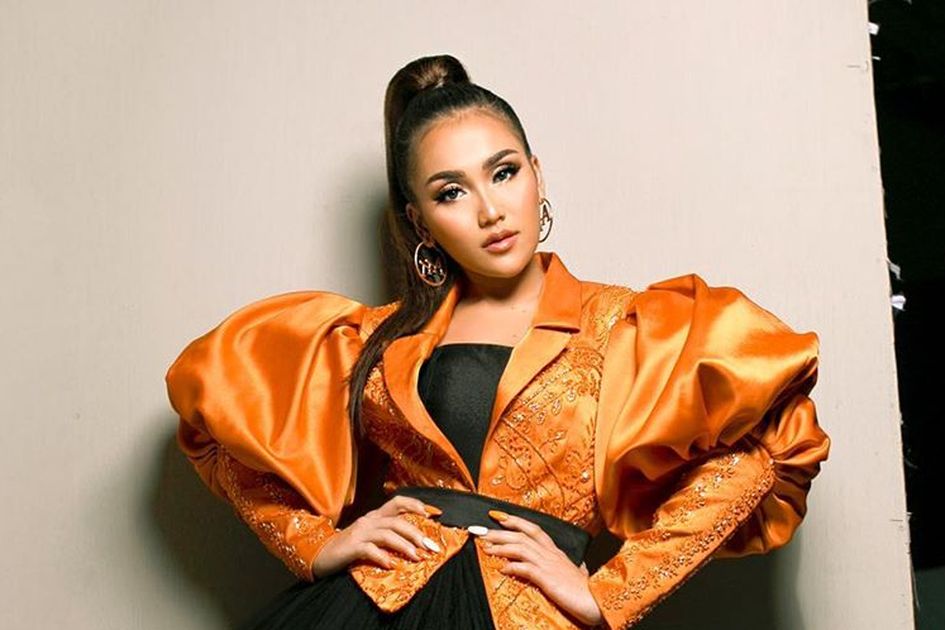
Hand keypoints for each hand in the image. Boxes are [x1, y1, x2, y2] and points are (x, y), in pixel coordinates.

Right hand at [311, 495, 440, 577]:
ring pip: (387, 533)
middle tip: (431, 547)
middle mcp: (368, 521)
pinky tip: (391, 564)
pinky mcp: (350, 547)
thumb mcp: (370, 538)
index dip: (415, 505)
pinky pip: (369, 549)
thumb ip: (388, 536)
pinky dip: (382, 556)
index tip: (433, 515)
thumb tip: (416, 544)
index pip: (397, 503)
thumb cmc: (348, 549)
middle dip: (417, 533)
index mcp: (374, 516)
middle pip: (397, 521)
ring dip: (404, 545)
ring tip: (417, 557)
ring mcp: (359, 533)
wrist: (320, 556)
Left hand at [480, 512, 602, 625]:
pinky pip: (525, 568)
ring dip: (501, 546)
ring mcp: (549, 565)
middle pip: (521, 535)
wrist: (596, 602)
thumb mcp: (579, 575)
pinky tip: (501, 569)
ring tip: (485, 547)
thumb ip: (575, 568)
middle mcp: (551, 554)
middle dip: (499, 532)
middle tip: (480, 530)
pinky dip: (511, 567)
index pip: (533, 529)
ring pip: (520, 547)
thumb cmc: (588, 591)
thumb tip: (579, 566)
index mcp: (556, 552)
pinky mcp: (547, 578)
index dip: (514, 520)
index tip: (497, 516)